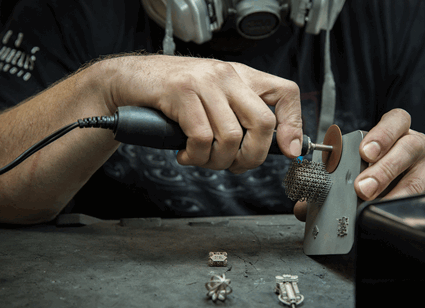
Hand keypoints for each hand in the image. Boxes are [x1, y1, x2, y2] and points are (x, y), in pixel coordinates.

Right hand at [97, 55, 302, 172]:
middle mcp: (228, 76)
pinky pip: (201, 138)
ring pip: (231, 137)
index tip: (289, 151)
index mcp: (242, 77)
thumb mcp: (216, 101)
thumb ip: (242, 118)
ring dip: (217, 161)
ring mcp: (205, 82)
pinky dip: (194, 157)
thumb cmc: (174, 96)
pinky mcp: (181, 93)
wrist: (131, 79)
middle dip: (252, 157)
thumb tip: (279, 148)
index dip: (293, 125)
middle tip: (235, 165)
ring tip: (202, 159)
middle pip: (263, 123)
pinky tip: (184, 155)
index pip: (285, 93)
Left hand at [294, 108, 424, 221]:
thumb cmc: (396, 165)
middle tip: (362, 187)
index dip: (381, 134)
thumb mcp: (371, 162)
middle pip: (406, 150)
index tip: (365, 150)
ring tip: (374, 205)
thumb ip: (337, 179)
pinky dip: (409, 210)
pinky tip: (395, 215)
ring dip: (393, 194)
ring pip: (418, 180)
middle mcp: (418, 145)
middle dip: (382, 170)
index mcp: (398, 133)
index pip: (396, 121)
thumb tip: (304, 207)